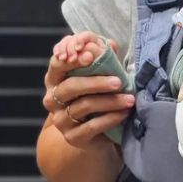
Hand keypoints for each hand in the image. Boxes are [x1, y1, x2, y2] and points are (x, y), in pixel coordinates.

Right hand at [43, 32, 132, 149]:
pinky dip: (110, 118)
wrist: (92, 134)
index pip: (57, 64)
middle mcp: (52, 99)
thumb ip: (103, 60)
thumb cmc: (95, 97)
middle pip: (70, 87)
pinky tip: (124, 113)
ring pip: (84, 106)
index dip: (72, 59)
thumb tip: (111, 44)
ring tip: (130, 99)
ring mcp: (61, 120)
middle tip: (119, 81)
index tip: (90, 55)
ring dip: (110, 101)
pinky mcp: (73, 137)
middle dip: (96, 82)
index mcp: (55, 80)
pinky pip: (92, 126)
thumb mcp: (98, 77)